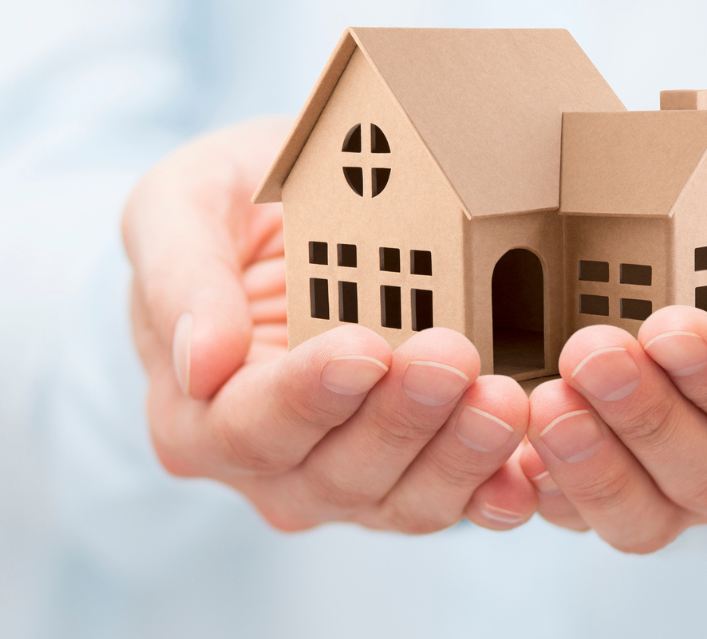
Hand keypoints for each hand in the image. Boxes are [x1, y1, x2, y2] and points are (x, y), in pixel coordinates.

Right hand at [122, 117, 535, 532]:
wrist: (293, 214)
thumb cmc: (227, 208)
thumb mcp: (178, 204)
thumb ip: (180, 276)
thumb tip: (197, 363)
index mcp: (196, 412)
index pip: (247, 426)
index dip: (308, 395)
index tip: (364, 349)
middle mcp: (270, 465)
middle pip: (334, 472)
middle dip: (400, 418)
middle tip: (454, 356)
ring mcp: (344, 478)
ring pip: (401, 498)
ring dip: (458, 456)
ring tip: (505, 398)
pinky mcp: (412, 471)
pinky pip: (454, 502)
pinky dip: (493, 494)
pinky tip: (528, 474)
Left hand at [520, 137, 706, 550]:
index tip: (668, 326)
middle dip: (646, 416)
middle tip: (589, 353)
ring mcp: (697, 486)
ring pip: (650, 514)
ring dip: (593, 465)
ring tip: (545, 403)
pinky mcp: (631, 486)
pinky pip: (590, 514)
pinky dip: (549, 492)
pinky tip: (515, 453)